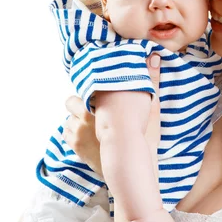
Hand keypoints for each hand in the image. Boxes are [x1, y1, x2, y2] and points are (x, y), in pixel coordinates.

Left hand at [62, 53, 162, 177]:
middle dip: (81, 103)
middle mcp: (87, 114)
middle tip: (94, 109)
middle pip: (72, 100)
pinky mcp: (74, 143)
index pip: (88, 85)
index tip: (96, 89)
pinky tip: (87, 135)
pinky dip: (74, 131)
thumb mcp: (151, 107)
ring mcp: (78, 130)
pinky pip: (66, 130)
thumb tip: (155, 56)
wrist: (133, 166)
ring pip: (69, 116)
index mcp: (104, 102)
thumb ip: (152, 80)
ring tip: (92, 124)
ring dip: (77, 118)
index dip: (91, 86)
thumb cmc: (145, 137)